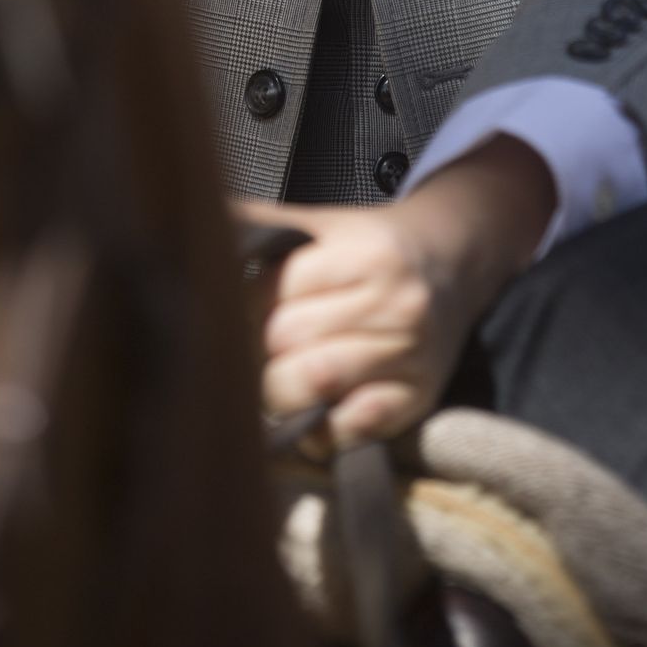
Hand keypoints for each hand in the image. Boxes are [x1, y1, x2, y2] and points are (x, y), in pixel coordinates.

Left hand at [235, 134, 555, 446]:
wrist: (453, 262)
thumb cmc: (372, 246)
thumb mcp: (322, 223)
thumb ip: (262, 224)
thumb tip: (193, 216)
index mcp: (366, 254)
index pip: (274, 291)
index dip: (242, 306)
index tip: (233, 311)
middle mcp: (396, 303)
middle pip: (288, 340)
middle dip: (255, 350)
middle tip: (246, 351)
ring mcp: (412, 354)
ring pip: (314, 385)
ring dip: (278, 392)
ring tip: (270, 383)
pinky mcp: (419, 398)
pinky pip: (352, 428)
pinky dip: (321, 430)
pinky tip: (310, 414)